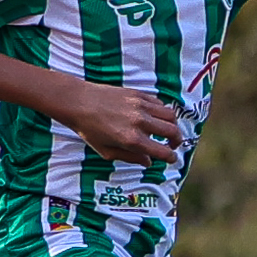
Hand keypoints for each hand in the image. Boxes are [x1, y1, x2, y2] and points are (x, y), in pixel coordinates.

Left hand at [62, 83, 181, 165]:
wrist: (79, 102)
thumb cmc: (89, 129)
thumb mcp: (106, 151)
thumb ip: (130, 157)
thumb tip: (147, 161)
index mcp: (131, 139)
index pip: (162, 151)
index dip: (170, 157)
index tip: (171, 159)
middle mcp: (139, 122)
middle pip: (172, 131)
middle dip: (177, 141)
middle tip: (174, 145)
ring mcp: (140, 106)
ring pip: (170, 115)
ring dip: (173, 125)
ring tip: (168, 130)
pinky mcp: (138, 94)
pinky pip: (159, 103)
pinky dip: (162, 112)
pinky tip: (155, 117)